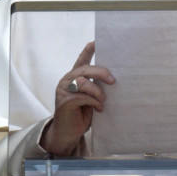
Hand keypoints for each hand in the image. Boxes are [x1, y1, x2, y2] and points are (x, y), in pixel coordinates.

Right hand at [41, 41, 115, 155]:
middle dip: (101, 72)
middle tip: (112, 80)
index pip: (81, 60)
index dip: (88, 50)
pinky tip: (99, 108)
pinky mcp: (64, 102)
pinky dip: (94, 102)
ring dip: (97, 91)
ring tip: (103, 100)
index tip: (96, 41)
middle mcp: (67, 80)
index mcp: (75, 77)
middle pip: (84, 69)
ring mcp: (64, 90)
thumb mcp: (91, 97)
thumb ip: (96, 87)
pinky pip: (82, 97)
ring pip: (83, 82)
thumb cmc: (81, 114)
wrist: (68, 134)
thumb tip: (112, 80)